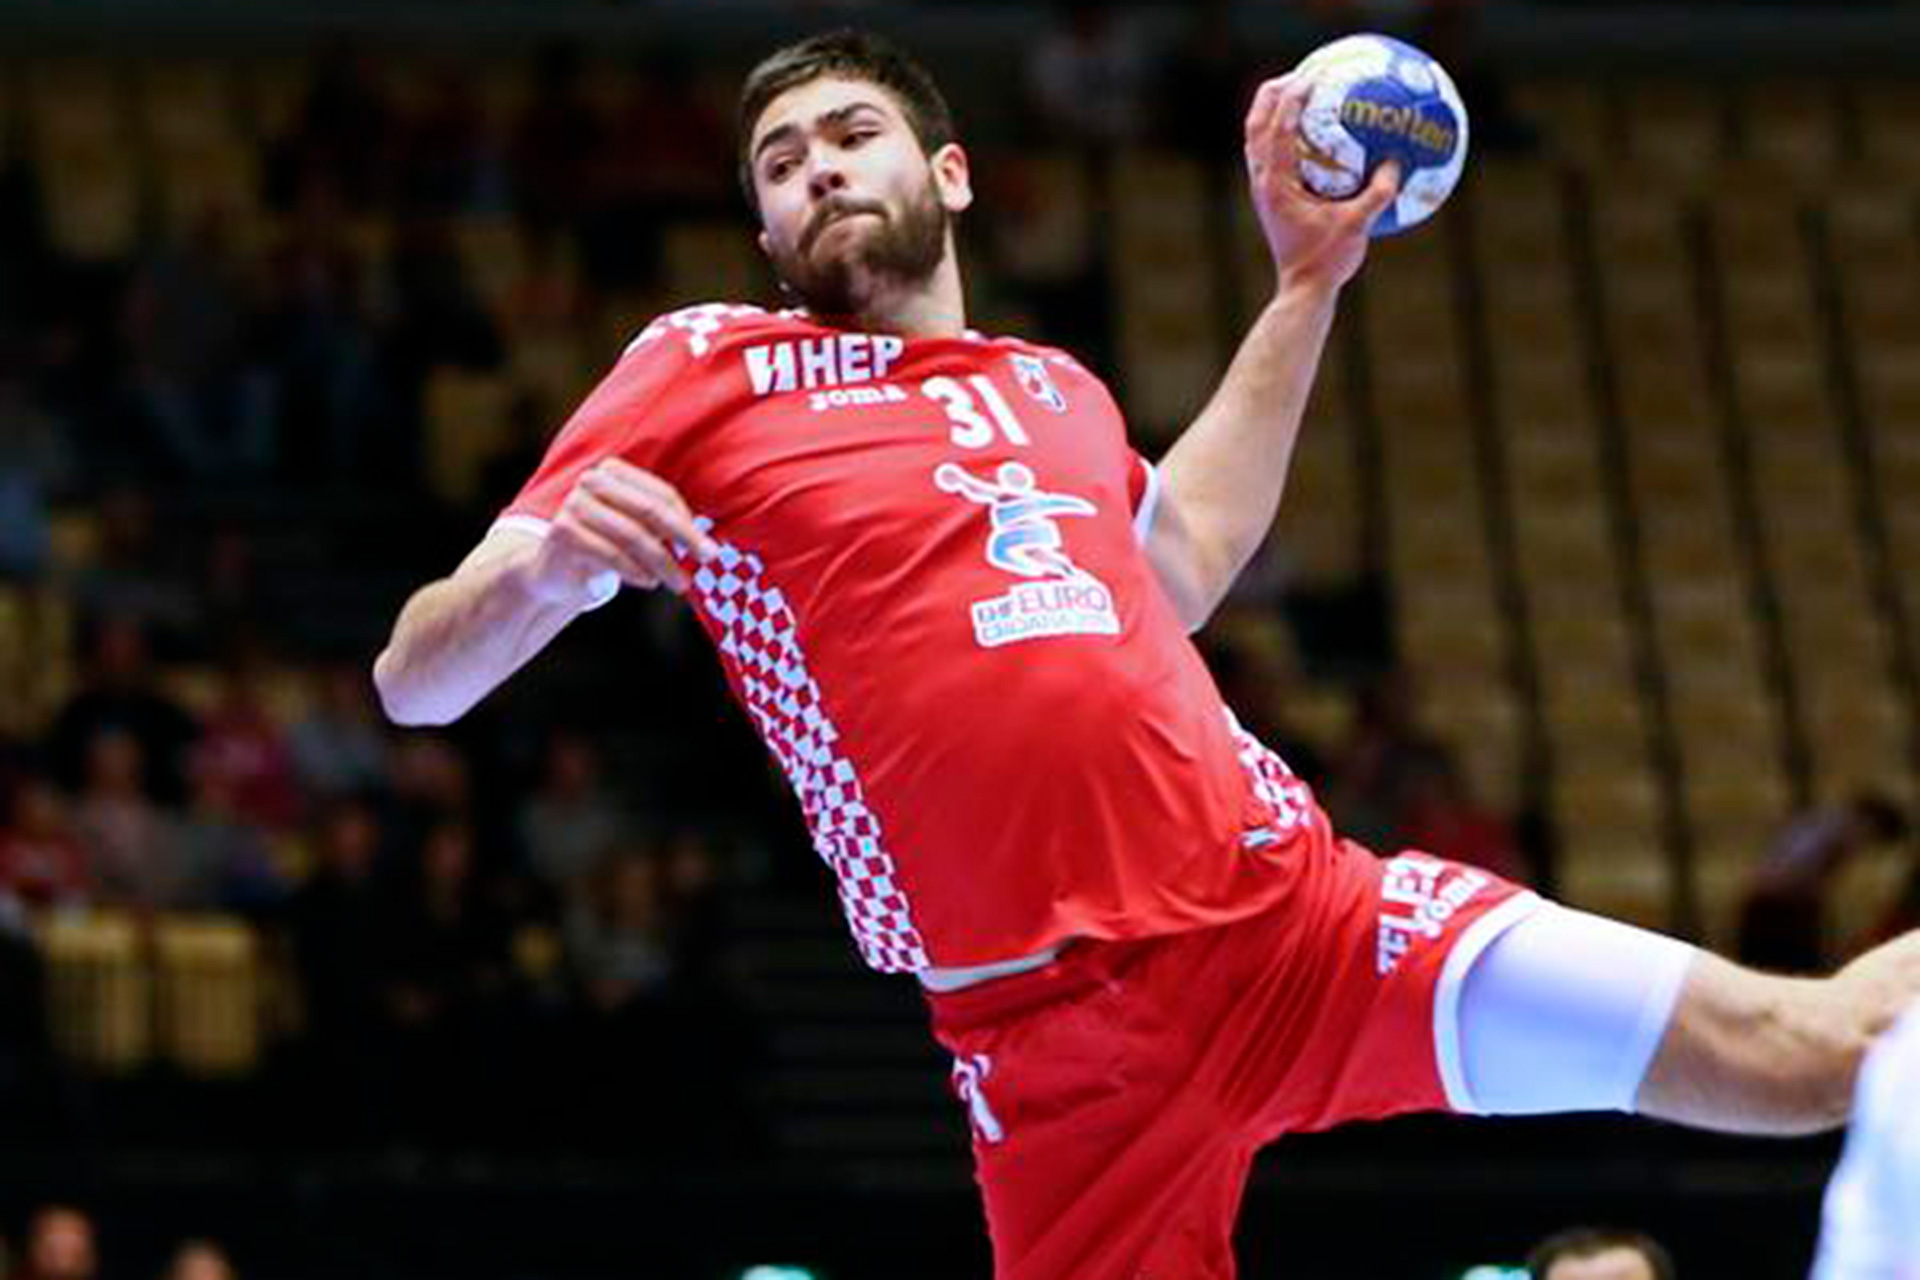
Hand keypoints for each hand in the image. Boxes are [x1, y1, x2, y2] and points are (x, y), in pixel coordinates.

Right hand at [529, 459, 718, 600]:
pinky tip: (649, 582)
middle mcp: (591, 481)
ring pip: (632, 535)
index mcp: (614, 471)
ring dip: (662, 562)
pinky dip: (635, 570)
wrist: (555, 572)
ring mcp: (574, 504)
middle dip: (684, 537)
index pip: (661, 495)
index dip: (688, 523)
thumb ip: (667, 529)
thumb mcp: (637, 531)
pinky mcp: (563, 531)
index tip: (711, 550)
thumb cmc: (608, 547)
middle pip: (649, 510)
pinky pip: (610, 553)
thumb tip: (711, 546)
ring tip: (679, 583)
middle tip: (708, 559)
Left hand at [1244, 74, 1400, 293]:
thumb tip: (1397, 163)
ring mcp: (1263, 188)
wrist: (1302, 291)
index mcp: (1277, 185)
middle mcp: (1263, 182)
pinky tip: (1311, 129)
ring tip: (1298, 91)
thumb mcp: (1358, 227)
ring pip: (1257, 138)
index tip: (1311, 76)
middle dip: (1273, 94)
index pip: (1278, 131)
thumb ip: (1377, 193)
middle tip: (1300, 74)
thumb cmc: (1327, 262)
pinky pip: (1271, 154)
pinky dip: (1283, 134)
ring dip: (1273, 111)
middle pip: (1256, 125)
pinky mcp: (1270, 196)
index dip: (1292, 99)